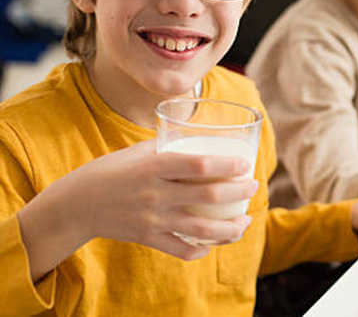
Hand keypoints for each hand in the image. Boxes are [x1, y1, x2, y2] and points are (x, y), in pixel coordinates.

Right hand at [18, 139, 257, 280]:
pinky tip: (212, 244)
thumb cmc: (111, 171)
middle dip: (238, 193)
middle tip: (253, 187)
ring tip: (244, 222)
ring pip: (202, 229)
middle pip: (208, 197)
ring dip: (230, 228)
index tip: (245, 164)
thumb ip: (168, 148)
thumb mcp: (138, 153)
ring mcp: (153, 219)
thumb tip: (198, 137)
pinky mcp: (148, 238)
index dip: (227, 166)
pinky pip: (181, 249)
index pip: (199, 165)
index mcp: (155, 167)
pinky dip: (200, 249)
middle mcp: (156, 193)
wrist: (76, 204)